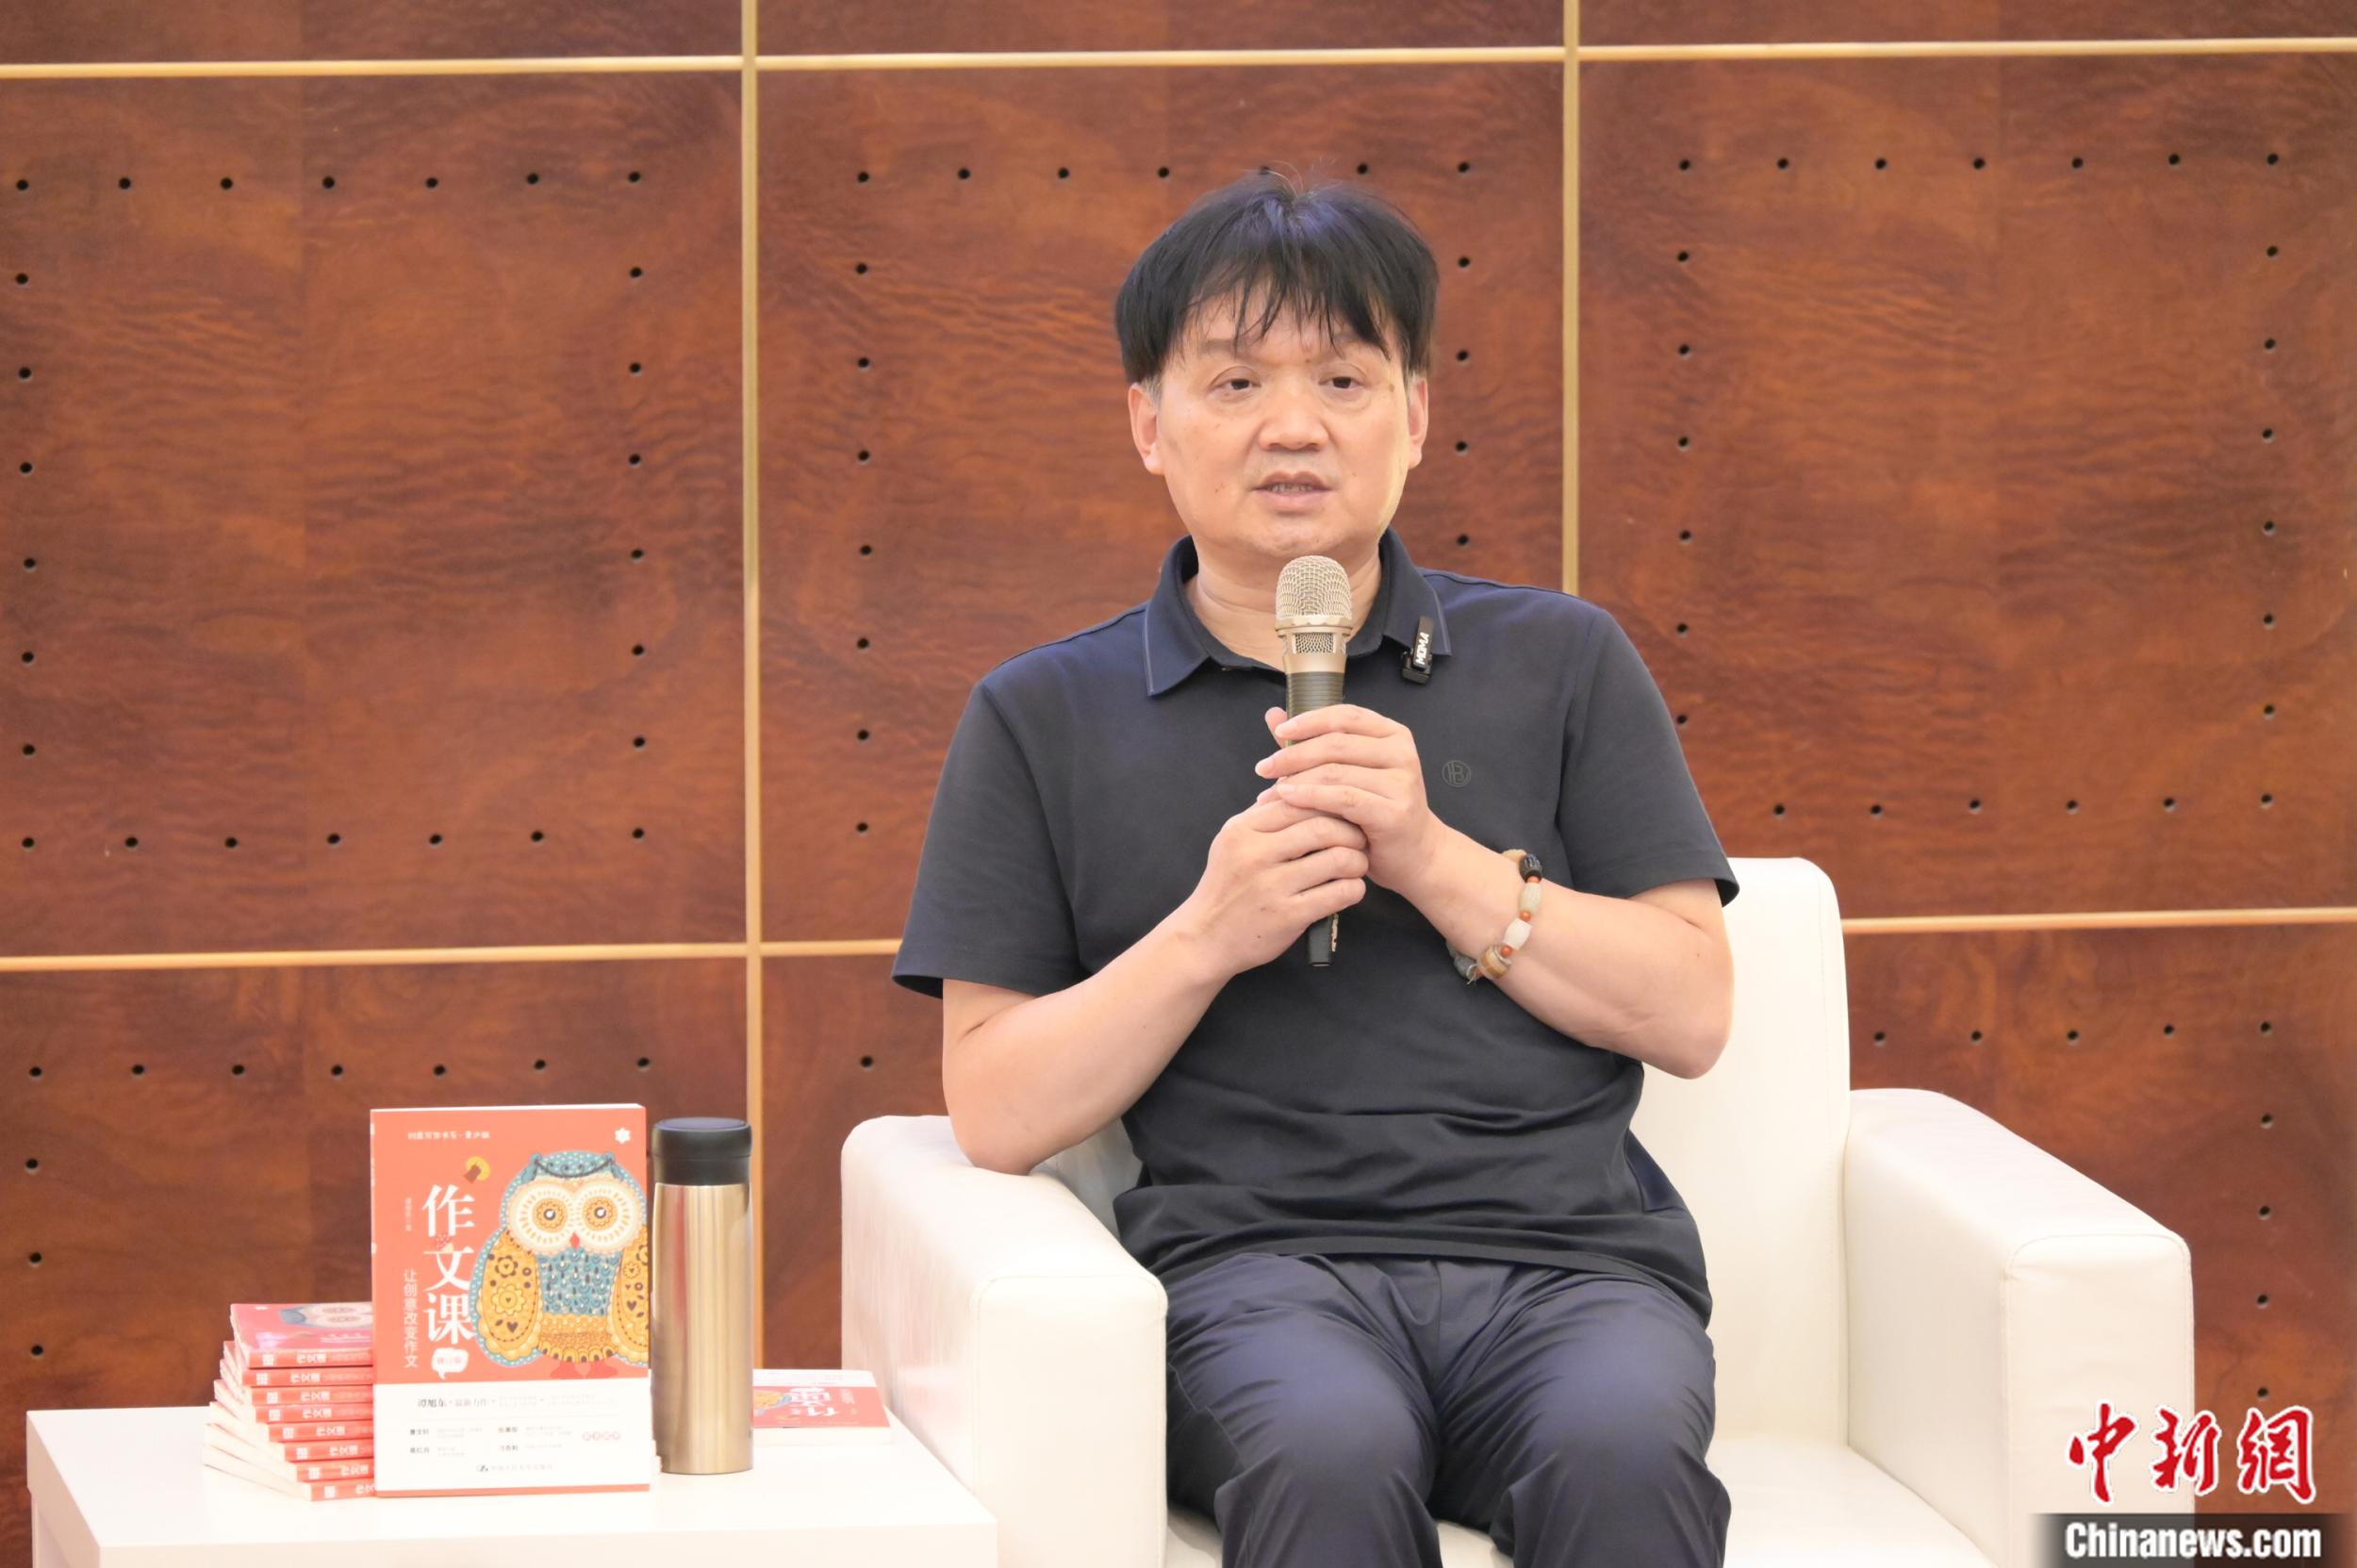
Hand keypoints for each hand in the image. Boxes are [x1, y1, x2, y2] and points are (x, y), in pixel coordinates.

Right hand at [1175, 796, 1369, 979]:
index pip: (1299, 801)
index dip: (1330, 804)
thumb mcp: (1232, 842)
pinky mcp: (1288, 916)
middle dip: (1351, 832)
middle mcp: (1255, 854)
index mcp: (1242, 830)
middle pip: (1323, 827)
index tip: (1344, 813)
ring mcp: (1272, 886)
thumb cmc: (1226, 887)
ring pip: (1337, 859)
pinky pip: (1339, 893)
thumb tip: (1301, 784)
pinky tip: (1350, 889)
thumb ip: (1264, 816)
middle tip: (1359, 839)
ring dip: (1357, 861)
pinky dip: (1354, 888)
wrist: (1204, 938)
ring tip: (1357, 865)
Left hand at [1250, 704, 1443, 898]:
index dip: (1309, 721)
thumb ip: (1312, 744)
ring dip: (1296, 780)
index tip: (1279, 732)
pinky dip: (1311, 797)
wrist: (1413, 855)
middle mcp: (1401, 752)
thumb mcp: (1347, 773)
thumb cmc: (1375, 813)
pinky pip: (1343, 799)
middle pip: (1336, 743)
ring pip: (1336, 771)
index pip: (1345, 716)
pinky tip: (1289, 799)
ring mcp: (1401, 781)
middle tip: (1264, 767)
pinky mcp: (1394, 811)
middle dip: (1294, 754)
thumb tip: (1273, 715)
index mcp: (1392, 734)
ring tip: (1269, 791)